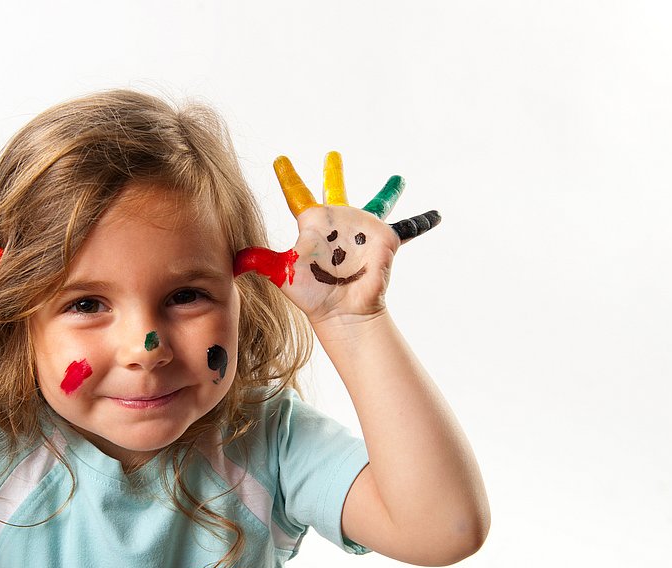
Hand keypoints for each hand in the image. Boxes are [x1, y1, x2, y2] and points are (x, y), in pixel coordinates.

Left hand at [234, 151, 439, 323]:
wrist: (342, 310)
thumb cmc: (312, 293)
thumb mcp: (282, 273)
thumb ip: (260, 261)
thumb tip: (235, 260)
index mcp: (312, 225)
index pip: (297, 195)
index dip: (290, 177)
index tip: (280, 159)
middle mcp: (337, 222)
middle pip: (336, 190)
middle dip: (334, 172)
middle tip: (332, 154)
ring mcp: (361, 230)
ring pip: (377, 204)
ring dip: (388, 191)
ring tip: (399, 178)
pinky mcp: (384, 240)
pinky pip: (408, 227)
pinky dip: (423, 221)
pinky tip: (436, 214)